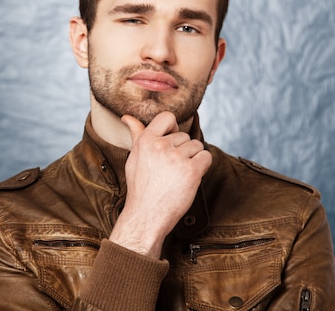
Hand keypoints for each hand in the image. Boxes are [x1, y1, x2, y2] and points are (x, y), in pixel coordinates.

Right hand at [108, 111, 211, 257]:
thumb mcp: (134, 158)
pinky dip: (203, 166)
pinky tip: (190, 177)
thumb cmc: (140, 188)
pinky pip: (206, 157)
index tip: (171, 141)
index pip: (167, 117)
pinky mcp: (191, 171)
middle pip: (185, 136)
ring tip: (178, 175)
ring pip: (197, 146)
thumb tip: (127, 117)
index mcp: (145, 141)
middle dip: (182, 150)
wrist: (147, 216)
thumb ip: (136, 135)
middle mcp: (160, 146)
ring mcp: (176, 158)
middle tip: (170, 170)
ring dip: (193, 159)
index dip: (173, 128)